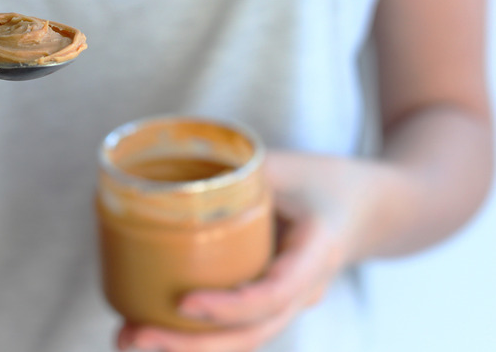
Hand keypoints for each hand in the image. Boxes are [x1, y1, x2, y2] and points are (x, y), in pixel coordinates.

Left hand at [117, 151, 387, 351]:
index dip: (230, 305)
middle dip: (191, 345)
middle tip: (133, 335)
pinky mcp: (269, 304)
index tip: (184, 303)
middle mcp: (304, 290)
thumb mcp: (287, 165)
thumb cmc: (326, 182)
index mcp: (316, 253)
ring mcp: (287, 303)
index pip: (275, 293)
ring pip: (240, 340)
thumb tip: (163, 172)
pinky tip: (150, 330)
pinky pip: (234, 329)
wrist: (372, 210)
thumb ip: (235, 168)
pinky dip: (194, 336)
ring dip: (184, 348)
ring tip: (125, 338)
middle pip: (251, 335)